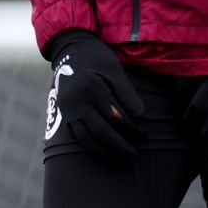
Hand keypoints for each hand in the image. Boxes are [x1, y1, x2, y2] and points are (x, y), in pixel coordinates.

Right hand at [45, 30, 146, 163]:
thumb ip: (127, 93)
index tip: (143, 135)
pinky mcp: (64, 112)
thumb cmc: (95, 56)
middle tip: (135, 156)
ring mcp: (68, 108)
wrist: (69, 48)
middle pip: (101, 131)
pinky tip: (103, 151)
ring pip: (87, 138)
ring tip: (120, 159)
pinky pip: (77, 135)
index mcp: (91, 88)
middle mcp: (77, 101)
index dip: (130, 129)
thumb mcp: (114, 69)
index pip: (114, 117)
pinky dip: (91, 146)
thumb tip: (141, 116)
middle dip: (119, 146)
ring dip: (104, 151)